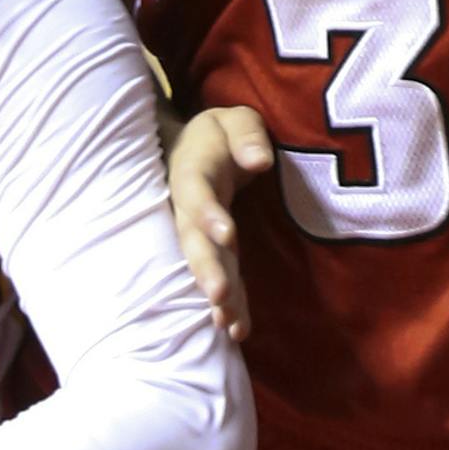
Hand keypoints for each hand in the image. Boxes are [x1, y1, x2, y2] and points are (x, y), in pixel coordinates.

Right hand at [168, 105, 272, 343]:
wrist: (191, 149)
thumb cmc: (219, 135)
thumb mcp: (233, 118)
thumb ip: (246, 134)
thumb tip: (260, 161)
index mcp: (192, 171)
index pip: (196, 192)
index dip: (208, 213)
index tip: (227, 233)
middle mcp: (188, 208)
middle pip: (192, 240)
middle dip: (205, 268)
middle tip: (217, 296)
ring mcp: (197, 234)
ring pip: (202, 266)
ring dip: (214, 295)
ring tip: (226, 324)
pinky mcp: (212, 252)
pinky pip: (218, 277)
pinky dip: (227, 304)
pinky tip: (235, 330)